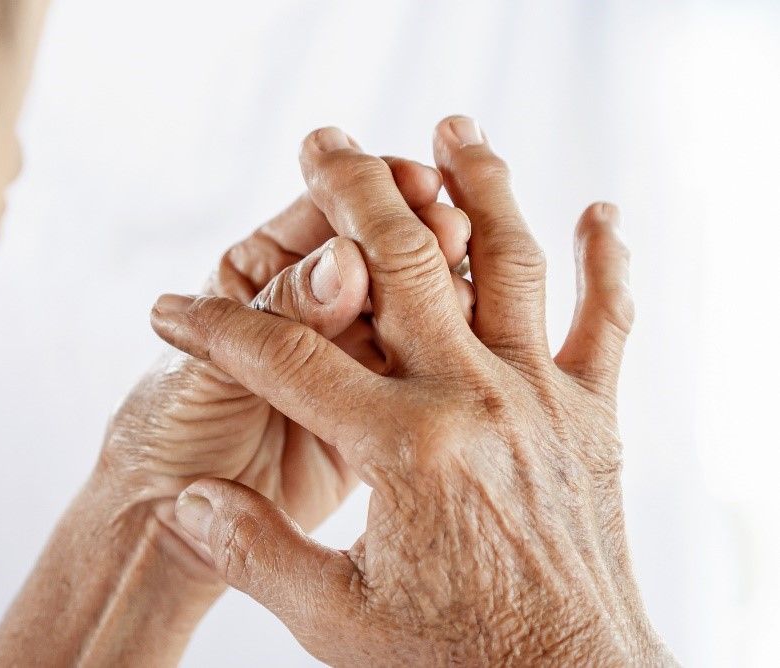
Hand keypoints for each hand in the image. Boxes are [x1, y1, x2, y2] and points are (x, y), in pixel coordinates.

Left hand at [0, 146, 473, 666]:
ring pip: (409, 314)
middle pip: (376, 258)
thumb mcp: (214, 365)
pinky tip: (477, 347)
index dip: (368, 196)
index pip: (323, 218)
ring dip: (442, 296)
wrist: (166, 521)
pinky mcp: (372, 413)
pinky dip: (446, 358)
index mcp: (262, 272)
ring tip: (471, 292)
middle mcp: (310, 306)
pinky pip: (416, 375)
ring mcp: (346, 358)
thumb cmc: (168, 429)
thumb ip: (282, 316)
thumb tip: (347, 263)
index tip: (416, 184)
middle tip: (455, 230)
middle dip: (417, 238)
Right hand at [151, 118, 671, 664]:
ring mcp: (543, 399)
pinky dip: (609, 262)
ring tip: (450, 128)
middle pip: (402, 265)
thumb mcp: (335, 621)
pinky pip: (608, 323)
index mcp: (402, 450)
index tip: (173, 308)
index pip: (285, 360)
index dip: (217, 329)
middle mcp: (476, 402)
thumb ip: (254, 549)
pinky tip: (601, 209)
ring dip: (480, 187)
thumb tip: (182, 499)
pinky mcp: (593, 416)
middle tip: (321, 140)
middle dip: (351, 194)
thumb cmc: (452, 663)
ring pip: (511, 264)